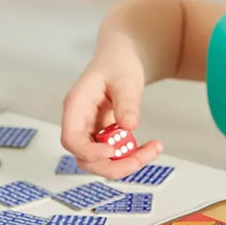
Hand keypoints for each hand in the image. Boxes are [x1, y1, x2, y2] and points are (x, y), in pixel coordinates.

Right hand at [61, 41, 162, 178]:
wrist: (122, 59)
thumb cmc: (118, 64)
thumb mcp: (125, 79)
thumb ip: (126, 102)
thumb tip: (130, 125)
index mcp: (76, 106)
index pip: (72, 139)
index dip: (89, 152)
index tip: (113, 151)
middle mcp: (80, 123)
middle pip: (85, 157)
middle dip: (112, 165)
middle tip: (140, 160)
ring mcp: (91, 132)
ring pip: (101, 161)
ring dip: (126, 163)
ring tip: (153, 149)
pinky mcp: (104, 137)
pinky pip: (114, 155)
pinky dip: (132, 156)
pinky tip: (151, 148)